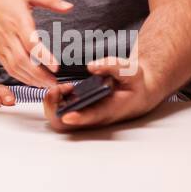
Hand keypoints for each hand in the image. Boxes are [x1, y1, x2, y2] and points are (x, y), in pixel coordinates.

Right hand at [0, 0, 72, 88]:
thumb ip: (50, 0)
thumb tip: (70, 7)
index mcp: (18, 21)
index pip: (30, 43)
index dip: (43, 56)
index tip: (56, 67)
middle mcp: (9, 36)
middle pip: (23, 61)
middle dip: (39, 75)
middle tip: (56, 83)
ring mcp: (2, 45)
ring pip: (16, 68)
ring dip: (31, 80)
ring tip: (48, 85)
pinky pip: (9, 68)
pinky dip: (21, 78)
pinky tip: (33, 82)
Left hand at [43, 57, 159, 130]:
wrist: (137, 93)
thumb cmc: (133, 84)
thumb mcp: (131, 71)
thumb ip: (112, 67)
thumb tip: (91, 67)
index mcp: (109, 109)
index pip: (92, 116)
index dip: (78, 117)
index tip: (67, 116)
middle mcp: (93, 117)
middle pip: (66, 124)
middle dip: (55, 107)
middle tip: (59, 88)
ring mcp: (84, 115)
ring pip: (58, 119)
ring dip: (53, 102)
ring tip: (62, 86)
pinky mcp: (79, 110)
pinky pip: (59, 111)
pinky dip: (55, 100)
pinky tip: (63, 87)